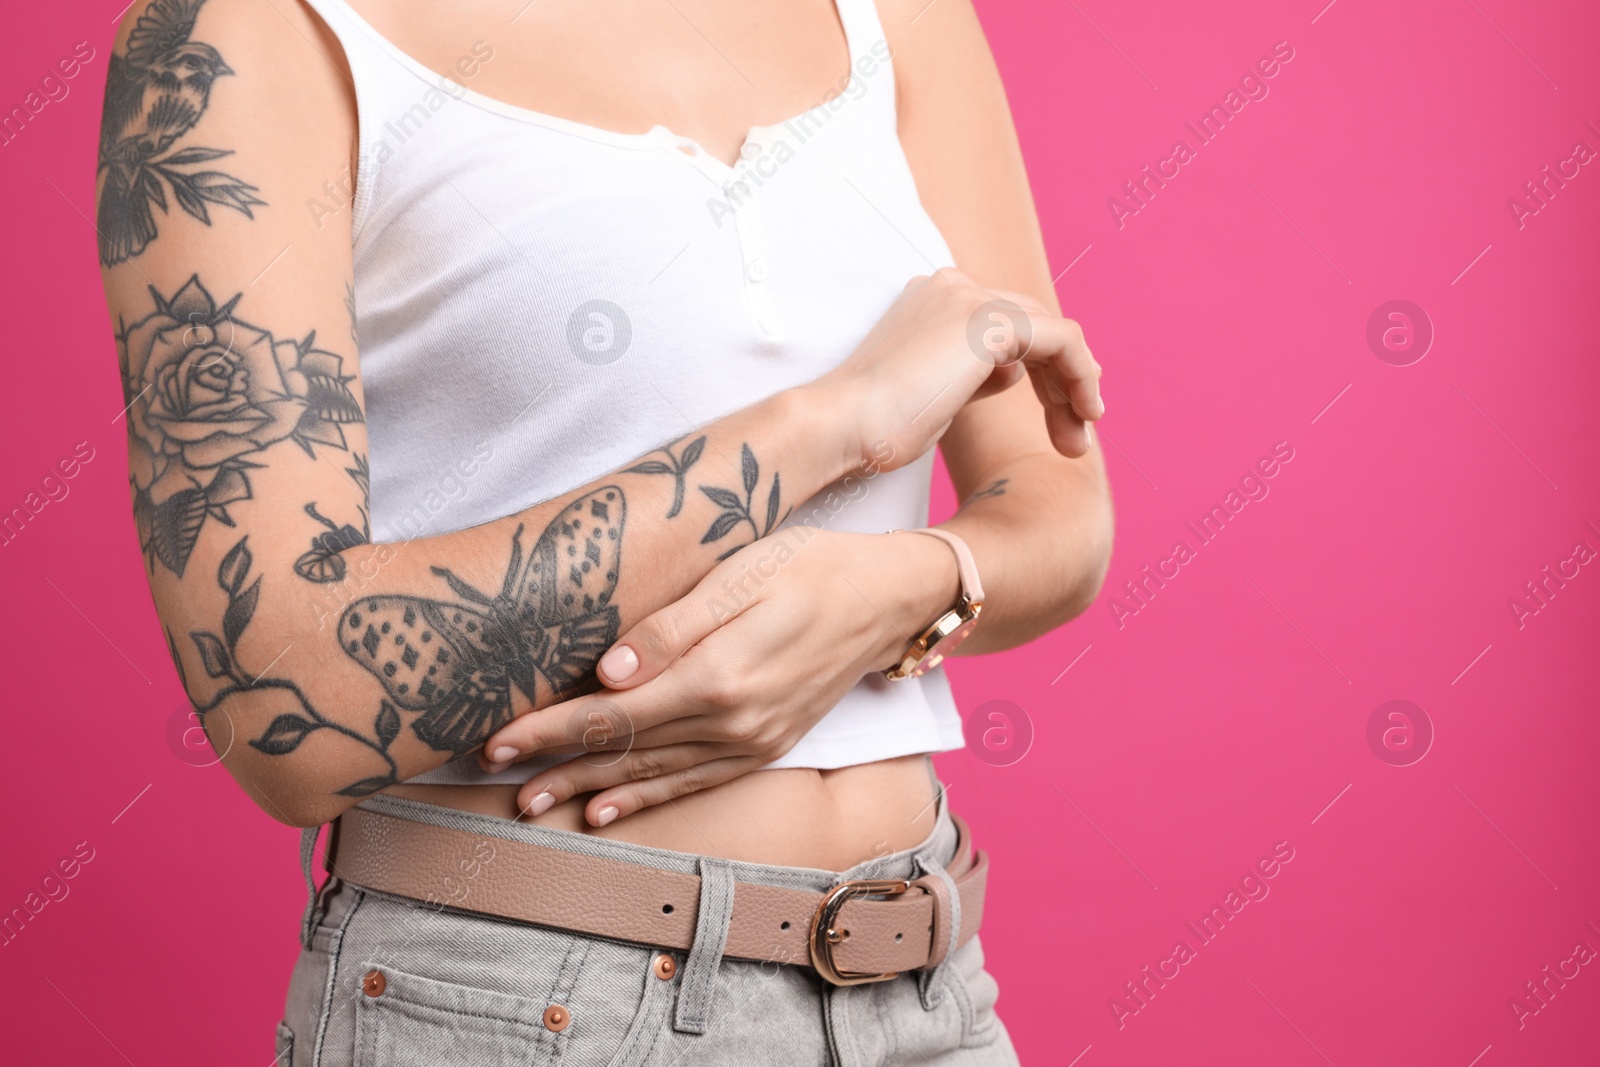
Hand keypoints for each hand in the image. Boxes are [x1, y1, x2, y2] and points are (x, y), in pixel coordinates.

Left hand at [478, 529, 957, 824]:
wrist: (889, 597)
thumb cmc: (812, 567)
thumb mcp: (743, 574)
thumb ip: (673, 627)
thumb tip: (607, 672)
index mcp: (719, 676)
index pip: (614, 712)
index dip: (551, 727)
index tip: (496, 736)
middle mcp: (734, 722)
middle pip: (625, 749)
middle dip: (555, 762)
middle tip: (492, 773)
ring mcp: (752, 741)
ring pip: (654, 774)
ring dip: (591, 789)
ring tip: (534, 802)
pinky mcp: (766, 746)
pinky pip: (695, 782)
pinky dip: (648, 799)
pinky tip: (610, 811)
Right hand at [819, 269, 1104, 466]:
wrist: (841, 426)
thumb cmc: (874, 426)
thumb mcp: (934, 392)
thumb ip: (972, 372)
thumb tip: (1012, 371)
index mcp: (934, 299)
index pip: (1006, 324)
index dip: (1042, 368)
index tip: (1060, 413)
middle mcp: (953, 287)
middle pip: (1035, 325)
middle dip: (1063, 380)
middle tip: (1074, 433)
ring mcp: (970, 299)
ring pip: (1053, 333)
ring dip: (1074, 386)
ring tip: (1076, 439)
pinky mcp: (989, 322)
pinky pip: (1062, 341)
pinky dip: (1080, 377)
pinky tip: (1084, 414)